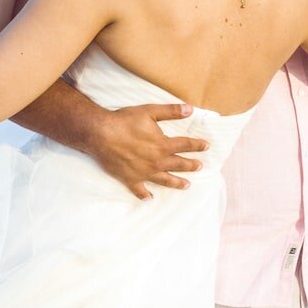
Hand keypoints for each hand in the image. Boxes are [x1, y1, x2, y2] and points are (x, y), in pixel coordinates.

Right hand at [90, 103, 209, 199]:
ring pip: (165, 180)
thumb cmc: (125, 121)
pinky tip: (149, 198)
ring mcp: (144, 173)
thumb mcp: (150, 111)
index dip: (197, 145)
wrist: (101, 134)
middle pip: (179, 164)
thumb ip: (171, 111)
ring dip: (177, 182)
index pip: (185, 145)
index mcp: (163, 145)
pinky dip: (145, 195)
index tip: (206, 146)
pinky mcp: (130, 179)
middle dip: (191, 165)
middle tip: (199, 166)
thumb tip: (190, 109)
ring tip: (187, 185)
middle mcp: (156, 162)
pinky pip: (140, 190)